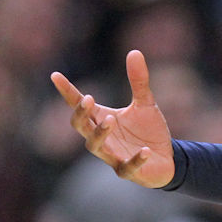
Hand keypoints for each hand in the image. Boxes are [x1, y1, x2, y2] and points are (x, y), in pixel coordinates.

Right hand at [51, 50, 174, 187]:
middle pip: (81, 127)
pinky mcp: (128, 170)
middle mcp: (102, 138)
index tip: (55, 75)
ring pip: (95, 147)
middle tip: (88, 99)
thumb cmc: (148, 131)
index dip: (67, 91)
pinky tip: (144, 150)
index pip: (79, 105)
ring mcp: (113, 155)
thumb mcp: (145, 102)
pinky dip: (135, 160)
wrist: (166, 158)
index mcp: (102, 119)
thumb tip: (134, 51)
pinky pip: (126, 167)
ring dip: (99, 134)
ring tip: (110, 119)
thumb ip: (138, 80)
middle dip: (81, 114)